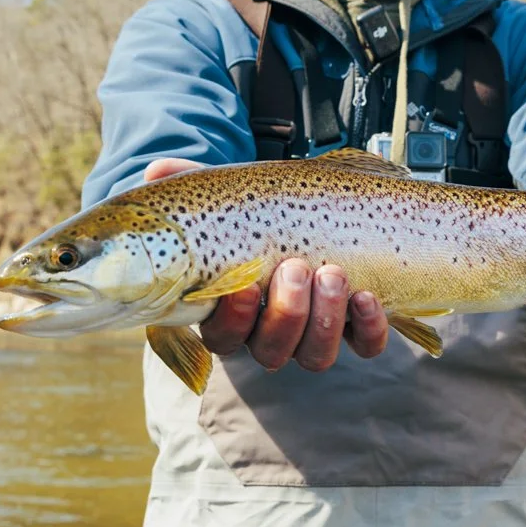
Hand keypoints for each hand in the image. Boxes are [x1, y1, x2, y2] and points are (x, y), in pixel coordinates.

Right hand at [141, 159, 390, 369]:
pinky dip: (368, 328)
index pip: (222, 337)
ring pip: (315, 356)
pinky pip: (365, 347)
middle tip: (296, 268)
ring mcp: (316, 334)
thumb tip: (156, 171)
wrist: (325, 211)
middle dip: (286, 313)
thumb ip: (192, 186)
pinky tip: (367, 296)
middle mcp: (272, 332)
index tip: (243, 284)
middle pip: (271, 351)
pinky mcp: (358, 329)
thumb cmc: (265, 212)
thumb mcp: (229, 195)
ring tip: (332, 273)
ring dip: (324, 318)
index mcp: (234, 312)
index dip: (232, 319)